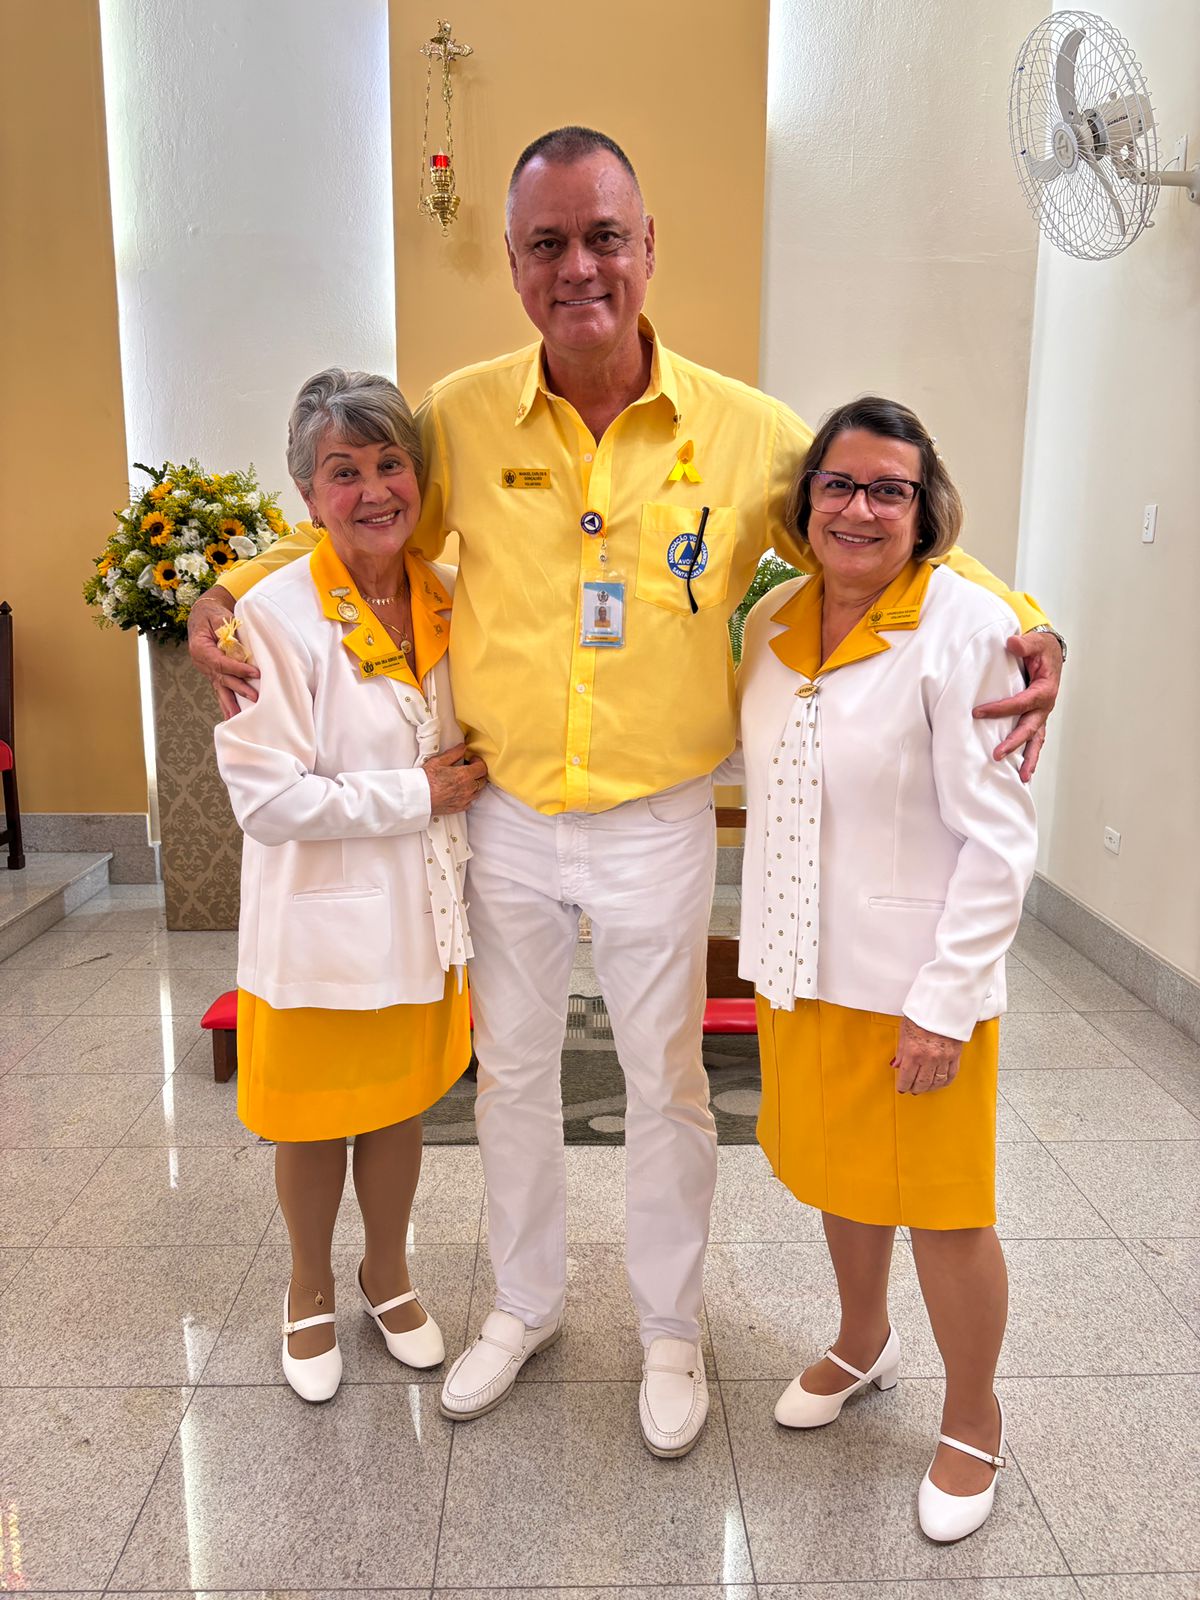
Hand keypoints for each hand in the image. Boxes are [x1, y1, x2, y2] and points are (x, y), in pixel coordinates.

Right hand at [187, 585, 258, 718]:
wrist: (203, 614)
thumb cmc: (211, 614)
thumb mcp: (218, 616)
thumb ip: (226, 629)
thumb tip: (238, 644)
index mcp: (200, 648)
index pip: (221, 662)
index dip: (238, 669)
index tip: (255, 673)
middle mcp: (201, 662)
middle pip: (222, 678)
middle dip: (239, 688)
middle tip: (254, 697)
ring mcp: (206, 669)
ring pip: (220, 687)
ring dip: (230, 702)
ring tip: (237, 717)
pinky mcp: (213, 673)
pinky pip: (220, 688)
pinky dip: (225, 702)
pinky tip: (230, 715)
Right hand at [425, 744, 487, 814]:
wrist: (417, 797)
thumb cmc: (426, 780)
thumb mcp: (439, 761)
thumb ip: (454, 753)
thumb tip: (462, 748)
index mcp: (464, 776)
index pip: (482, 768)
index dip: (478, 762)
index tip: (472, 760)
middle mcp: (467, 789)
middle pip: (482, 780)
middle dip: (478, 773)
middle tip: (469, 768)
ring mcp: (464, 800)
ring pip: (478, 791)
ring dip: (474, 784)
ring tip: (464, 779)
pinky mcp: (459, 808)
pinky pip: (470, 801)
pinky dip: (468, 795)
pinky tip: (460, 791)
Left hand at [892, 1017, 962, 1094]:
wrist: (943, 1004)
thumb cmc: (923, 1013)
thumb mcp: (904, 1031)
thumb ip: (901, 1051)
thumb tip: (897, 1064)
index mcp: (914, 1052)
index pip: (906, 1078)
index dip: (903, 1086)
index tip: (902, 1088)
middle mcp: (929, 1057)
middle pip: (922, 1083)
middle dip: (915, 1088)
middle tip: (912, 1089)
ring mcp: (944, 1058)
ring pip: (936, 1082)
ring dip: (929, 1087)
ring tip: (925, 1087)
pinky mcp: (955, 1055)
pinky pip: (951, 1075)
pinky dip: (944, 1082)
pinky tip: (940, 1082)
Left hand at [972, 630, 1062, 782]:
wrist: (1051, 652)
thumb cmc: (1042, 649)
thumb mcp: (1035, 643)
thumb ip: (1024, 644)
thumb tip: (1012, 643)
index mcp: (1044, 690)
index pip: (1020, 703)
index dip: (1000, 709)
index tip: (978, 713)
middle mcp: (1045, 706)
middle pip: (1029, 728)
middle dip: (1014, 742)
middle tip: (996, 754)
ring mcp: (1042, 714)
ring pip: (1036, 739)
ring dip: (1029, 758)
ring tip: (1022, 777)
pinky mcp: (1037, 717)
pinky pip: (1034, 738)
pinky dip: (1030, 754)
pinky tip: (1023, 771)